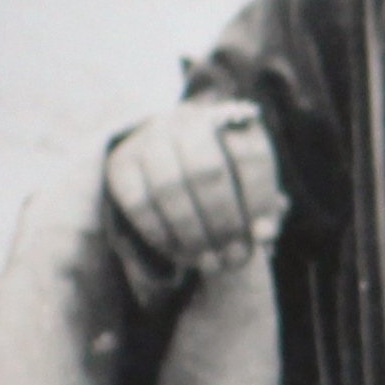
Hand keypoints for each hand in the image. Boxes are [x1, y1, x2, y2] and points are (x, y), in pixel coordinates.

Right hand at [103, 97, 282, 273]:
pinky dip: (161, 234)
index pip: (249, 155)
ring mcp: (149, 138)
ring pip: (169, 186)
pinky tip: (180, 255)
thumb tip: (265, 235)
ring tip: (210, 264)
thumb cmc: (227, 182)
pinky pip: (138, 201)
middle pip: (207, 171)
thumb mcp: (250, 190)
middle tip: (234, 258)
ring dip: (192, 232)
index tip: (264, 235)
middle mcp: (187, 121)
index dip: (258, 200)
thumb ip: (263, 211)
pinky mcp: (120, 162)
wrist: (173, 162)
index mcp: (229, 120)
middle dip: (223, 221)